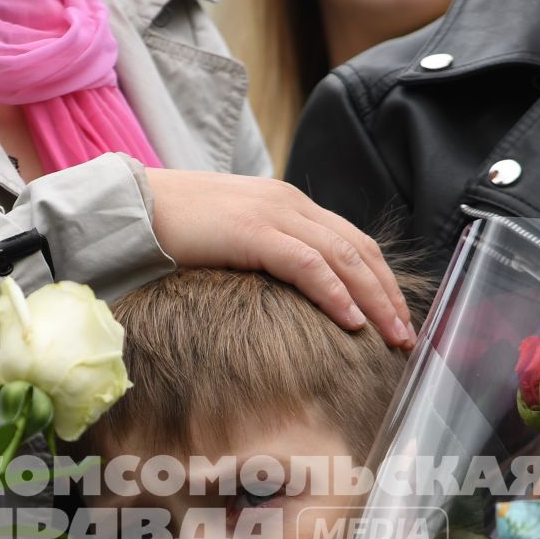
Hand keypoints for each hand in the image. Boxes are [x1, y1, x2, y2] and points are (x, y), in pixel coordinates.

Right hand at [146, 169, 415, 348]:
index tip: (395, 317)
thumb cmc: (174, 231)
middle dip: (388, 294)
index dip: (379, 280)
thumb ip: (265, 257)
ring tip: (391, 336)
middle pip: (358, 249)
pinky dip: (335, 292)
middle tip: (407, 335)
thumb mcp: (232, 242)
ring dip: (374, 300)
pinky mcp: (253, 231)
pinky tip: (352, 320)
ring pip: (343, 257)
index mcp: (287, 204)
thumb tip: (288, 296)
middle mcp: (289, 203)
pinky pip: (308, 265)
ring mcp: (273, 214)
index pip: (350, 242)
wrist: (132, 207)